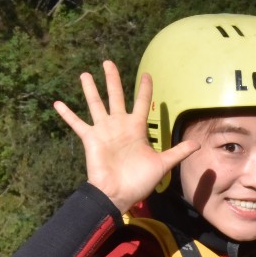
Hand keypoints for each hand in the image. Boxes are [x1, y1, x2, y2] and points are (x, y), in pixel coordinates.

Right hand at [53, 60, 199, 211]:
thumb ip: (178, 152)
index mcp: (136, 129)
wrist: (119, 194)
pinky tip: (57, 103)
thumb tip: (198, 145)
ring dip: (90, 90)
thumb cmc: (140, 181)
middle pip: (116, 96)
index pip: (140, 103)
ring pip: (96, 104)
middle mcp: (119, 126)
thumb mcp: (162, 165)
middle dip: (113, 80)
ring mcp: (104, 131)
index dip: (144, 90)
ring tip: (85, 74)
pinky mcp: (90, 138)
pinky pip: (77, 124)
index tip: (147, 75)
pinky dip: (67, 115)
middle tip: (109, 62)